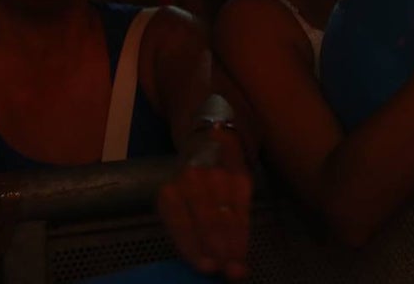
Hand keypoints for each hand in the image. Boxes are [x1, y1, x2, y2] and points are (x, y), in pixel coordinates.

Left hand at [157, 131, 252, 280]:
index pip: (179, 222)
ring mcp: (217, 174)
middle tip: (228, 273)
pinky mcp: (239, 174)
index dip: (194, 246)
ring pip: (225, 214)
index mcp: (170, 191)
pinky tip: (243, 247)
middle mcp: (191, 179)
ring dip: (232, 244)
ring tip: (237, 266)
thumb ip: (184, 229)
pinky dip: (243, 230)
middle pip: (206, 219)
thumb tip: (204, 263)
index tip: (206, 268)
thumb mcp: (176, 203)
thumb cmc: (188, 187)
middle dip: (218, 250)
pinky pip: (242, 206)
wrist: (206, 143)